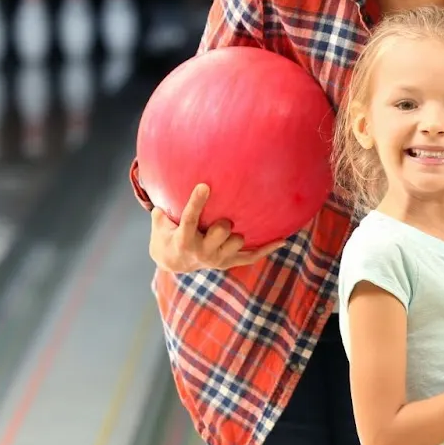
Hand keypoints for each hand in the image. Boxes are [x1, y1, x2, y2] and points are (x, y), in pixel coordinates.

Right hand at [148, 183, 284, 272]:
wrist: (174, 263)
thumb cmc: (166, 235)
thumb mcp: (159, 224)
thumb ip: (161, 210)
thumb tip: (160, 181)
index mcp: (184, 240)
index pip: (190, 219)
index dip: (197, 202)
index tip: (204, 185)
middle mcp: (202, 251)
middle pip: (221, 231)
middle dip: (224, 222)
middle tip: (223, 218)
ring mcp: (217, 259)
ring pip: (238, 241)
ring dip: (238, 234)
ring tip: (234, 229)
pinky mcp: (229, 262)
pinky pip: (251, 256)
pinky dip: (267, 248)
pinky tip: (283, 239)